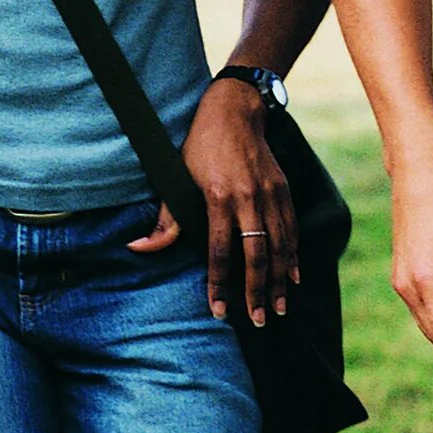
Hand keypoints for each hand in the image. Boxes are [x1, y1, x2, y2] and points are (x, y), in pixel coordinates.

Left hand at [181, 78, 298, 324]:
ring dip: (281, 280)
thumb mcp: (176, 176)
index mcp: (219, 197)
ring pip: (280, 246)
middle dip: (258, 291)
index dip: (219, 284)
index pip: (219, 251)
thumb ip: (165, 219)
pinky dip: (294, 256)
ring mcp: (271, 194)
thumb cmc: (199, 145)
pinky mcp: (284, 190)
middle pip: (257, 254)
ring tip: (279, 308)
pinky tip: (294, 278)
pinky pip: (292, 230)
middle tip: (260, 320)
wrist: (234, 111)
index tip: (220, 311)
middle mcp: (249, 198)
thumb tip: (138, 248)